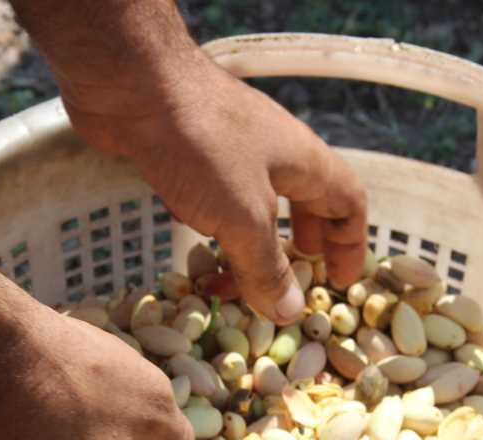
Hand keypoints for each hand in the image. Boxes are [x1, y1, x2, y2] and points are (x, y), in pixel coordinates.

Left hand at [61, 57, 367, 323]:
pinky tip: (191, 243)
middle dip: (298, 248)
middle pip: (304, 204)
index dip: (350, 245)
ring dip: (248, 245)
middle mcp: (273, 153)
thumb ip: (266, 268)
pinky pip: (212, 198)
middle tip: (289, 281)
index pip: (349, 203)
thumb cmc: (202, 144)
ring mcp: (229, 150)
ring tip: (231, 279)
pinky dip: (211, 226)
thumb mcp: (244, 217)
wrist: (132, 83)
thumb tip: (290, 313)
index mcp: (304, 162)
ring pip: (253, 205)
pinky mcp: (188, 153)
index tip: (339, 282)